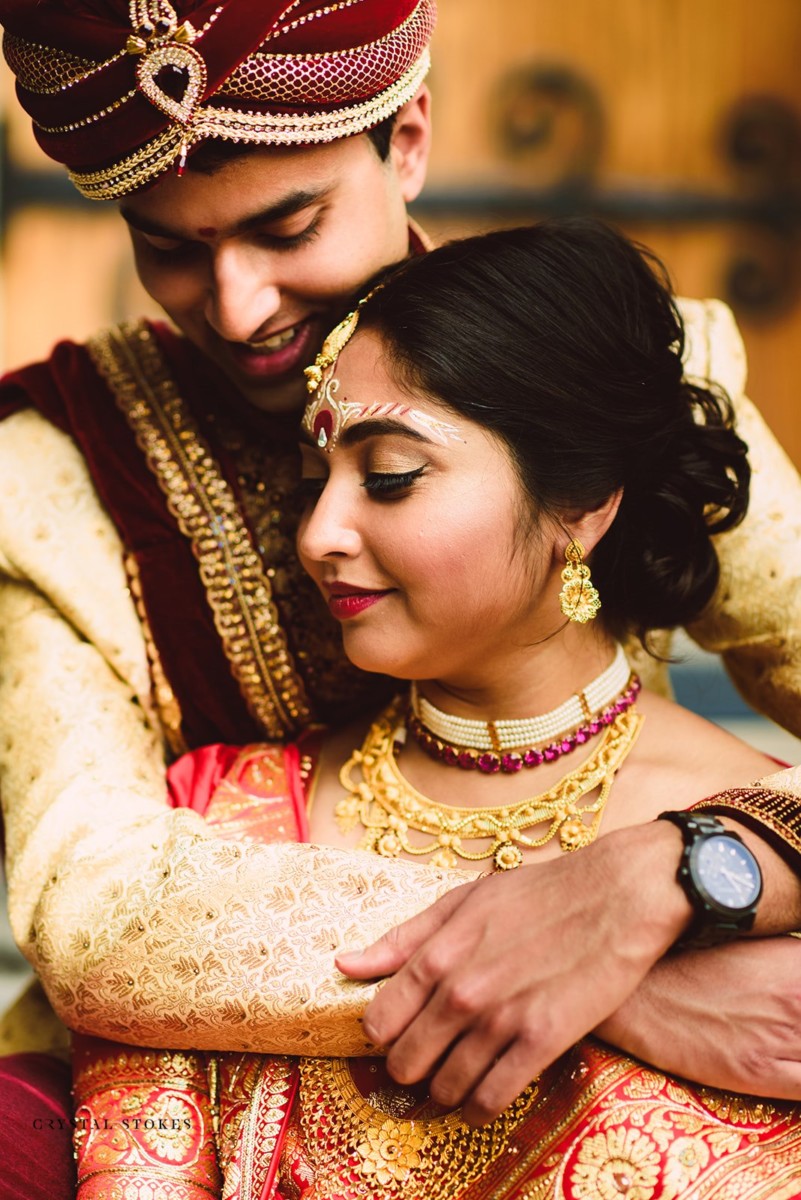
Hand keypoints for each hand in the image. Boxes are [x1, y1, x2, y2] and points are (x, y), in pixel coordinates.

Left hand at [337, 821, 689, 1124]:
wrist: (616, 895)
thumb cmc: (539, 893)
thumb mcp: (463, 901)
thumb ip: (403, 938)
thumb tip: (345, 964)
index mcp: (437, 954)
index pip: (379, 1021)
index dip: (383, 1035)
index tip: (397, 1034)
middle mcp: (461, 991)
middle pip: (406, 1062)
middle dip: (411, 1066)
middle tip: (429, 1060)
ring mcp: (500, 1019)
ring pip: (446, 1087)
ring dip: (445, 1090)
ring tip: (457, 1078)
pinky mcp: (542, 1042)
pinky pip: (491, 1100)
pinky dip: (479, 1108)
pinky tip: (483, 1097)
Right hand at [597, 935, 800, 1098]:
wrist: (640, 993)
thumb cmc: (691, 960)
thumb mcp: (752, 942)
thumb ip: (793, 960)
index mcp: (797, 961)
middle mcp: (796, 999)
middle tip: (796, 1020)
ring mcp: (780, 1039)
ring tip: (793, 1037)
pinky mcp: (760, 1073)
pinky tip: (796, 1063)